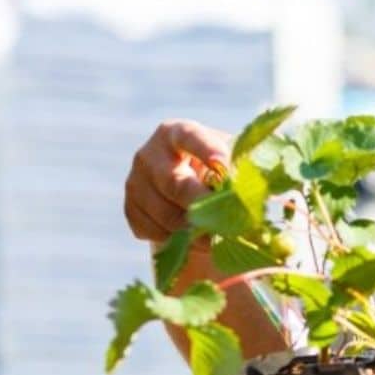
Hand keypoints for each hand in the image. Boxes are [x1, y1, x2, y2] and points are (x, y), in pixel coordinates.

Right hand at [124, 119, 230, 242]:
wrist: (191, 190)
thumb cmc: (217, 169)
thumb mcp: (228, 159)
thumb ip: (236, 168)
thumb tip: (243, 187)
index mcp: (176, 133)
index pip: (189, 137)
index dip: (206, 150)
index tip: (223, 164)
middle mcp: (150, 155)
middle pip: (175, 184)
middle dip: (203, 206)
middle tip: (228, 222)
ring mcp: (136, 182)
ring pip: (165, 215)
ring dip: (194, 231)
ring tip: (218, 237)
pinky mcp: (131, 210)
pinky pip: (155, 232)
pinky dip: (177, 241)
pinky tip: (195, 238)